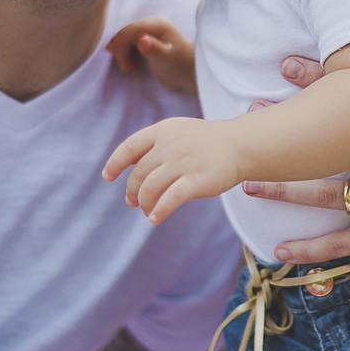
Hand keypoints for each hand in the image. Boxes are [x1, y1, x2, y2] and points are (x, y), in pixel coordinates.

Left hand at [102, 117, 238, 222]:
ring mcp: (183, 163)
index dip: (115, 163)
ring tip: (146, 211)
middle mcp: (170, 146)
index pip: (129, 147)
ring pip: (150, 188)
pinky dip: (159, 211)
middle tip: (133, 203)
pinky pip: (170, 200)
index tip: (108, 177)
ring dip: (144, 204)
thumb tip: (131, 168)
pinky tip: (155, 218)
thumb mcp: (179, 133)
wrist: (241, 145)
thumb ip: (157, 146)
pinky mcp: (197, 181)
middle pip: (138, 173)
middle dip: (132, 191)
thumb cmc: (208, 143)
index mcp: (163, 131)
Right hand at [106, 16, 196, 93]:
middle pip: (128, 33)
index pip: (133, 28)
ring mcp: (150, 30)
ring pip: (127, 39)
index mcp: (159, 24)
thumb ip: (154, 49)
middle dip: (123, 50)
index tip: (110, 51)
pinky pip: (130, 43)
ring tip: (130, 70)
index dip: (120, 39)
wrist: (189, 72)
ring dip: (125, 54)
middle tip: (126, 70)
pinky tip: (132, 67)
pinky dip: (128, 54)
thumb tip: (142, 40)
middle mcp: (154, 23)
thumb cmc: (179, 65)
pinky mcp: (147, 38)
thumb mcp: (166, 59)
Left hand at [242, 26, 349, 281]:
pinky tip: (281, 249)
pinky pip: (345, 246)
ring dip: (284, 188)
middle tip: (250, 115)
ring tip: (248, 180)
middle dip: (293, 130)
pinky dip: (312, 250)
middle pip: (335, 143)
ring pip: (328, 195)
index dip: (323, 82)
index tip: (287, 65)